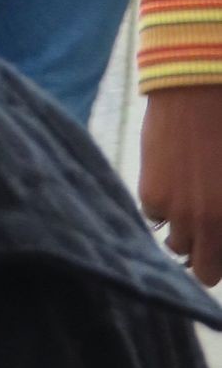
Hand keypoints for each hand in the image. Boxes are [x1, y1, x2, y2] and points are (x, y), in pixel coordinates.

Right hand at [140, 86, 221, 286]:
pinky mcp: (153, 195)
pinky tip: (170, 182)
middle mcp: (209, 226)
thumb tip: (219, 226)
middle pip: (203, 272)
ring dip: (183, 234)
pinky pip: (154, 217)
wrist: (198, 95)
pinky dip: (161, 207)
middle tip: (209, 237)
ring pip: (175, 246)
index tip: (219, 244)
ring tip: (188, 206)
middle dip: (206, 258)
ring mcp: (180, 213)